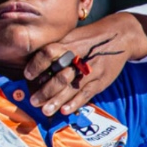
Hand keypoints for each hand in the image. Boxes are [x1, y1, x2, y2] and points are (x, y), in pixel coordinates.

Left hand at [23, 12, 146, 115]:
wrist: (119, 37)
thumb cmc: (89, 38)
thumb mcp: (71, 36)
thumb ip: (56, 48)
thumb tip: (34, 63)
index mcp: (69, 43)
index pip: (49, 53)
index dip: (37, 64)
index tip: (27, 75)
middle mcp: (79, 57)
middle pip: (60, 75)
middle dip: (45, 90)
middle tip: (32, 101)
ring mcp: (91, 70)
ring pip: (72, 88)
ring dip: (57, 101)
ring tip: (45, 110)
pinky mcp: (100, 81)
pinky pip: (86, 94)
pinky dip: (75, 103)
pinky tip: (64, 111)